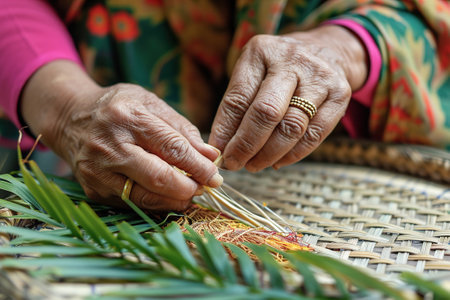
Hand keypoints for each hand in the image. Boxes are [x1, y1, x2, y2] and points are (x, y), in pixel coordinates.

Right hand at [21, 61, 221, 210]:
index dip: (198, 166)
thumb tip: (211, 156)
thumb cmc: (119, 107)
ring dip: (174, 200)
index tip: (215, 175)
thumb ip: (182, 129)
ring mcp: (97, 171)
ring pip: (143, 197)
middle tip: (205, 188)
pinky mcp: (92, 189)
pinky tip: (167, 197)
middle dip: (188, 188)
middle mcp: (109, 145)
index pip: (171, 148)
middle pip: (157, 177)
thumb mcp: (151, 103)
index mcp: (128, 117)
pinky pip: (130, 203)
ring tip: (190, 193)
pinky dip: (154, 203)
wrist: (70, 118)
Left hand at [209, 25, 366, 170]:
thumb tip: (220, 146)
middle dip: (246, 145)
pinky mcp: (339, 95)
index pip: (238, 98)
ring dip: (268, 155)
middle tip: (234, 163)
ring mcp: (319, 77)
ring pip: (291, 127)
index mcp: (261, 51)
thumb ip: (237, 105)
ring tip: (253, 165)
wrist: (328, 50)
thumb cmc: (278, 68)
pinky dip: (292, 155)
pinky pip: (314, 135)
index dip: (225, 130)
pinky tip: (277, 162)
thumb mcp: (253, 73)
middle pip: (266, 113)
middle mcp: (291, 60)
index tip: (218, 152)